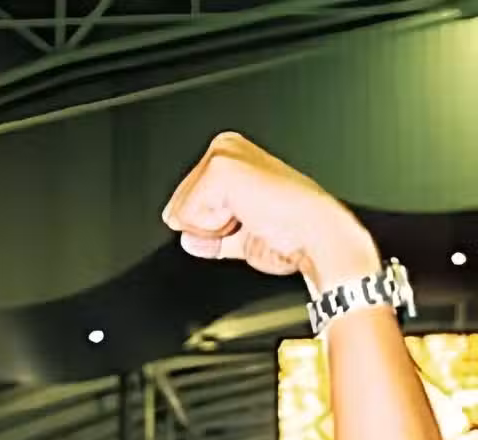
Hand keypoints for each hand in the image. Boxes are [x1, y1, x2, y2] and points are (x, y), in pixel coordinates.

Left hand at [163, 132, 379, 292]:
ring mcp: (221, 154)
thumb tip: (188, 240)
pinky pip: (188, 216)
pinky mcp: (220, 168)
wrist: (315, 236)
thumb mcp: (238, 236)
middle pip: (175, 209)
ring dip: (214, 229)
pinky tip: (248, 215)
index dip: (209, 230)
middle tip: (249, 221)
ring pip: (180, 212)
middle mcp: (223, 148)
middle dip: (208, 229)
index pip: (180, 208)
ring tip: (251, 217)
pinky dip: (215, 228)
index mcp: (229, 158)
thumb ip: (210, 236)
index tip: (247, 222)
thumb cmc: (291, 235)